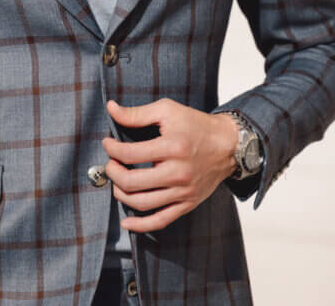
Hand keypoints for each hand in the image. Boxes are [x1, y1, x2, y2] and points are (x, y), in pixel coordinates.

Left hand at [101, 97, 237, 232]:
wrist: (228, 145)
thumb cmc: (196, 125)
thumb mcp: (167, 110)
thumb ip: (137, 113)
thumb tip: (111, 109)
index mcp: (172, 147)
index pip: (131, 154)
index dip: (112, 149)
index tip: (107, 143)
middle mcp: (177, 172)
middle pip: (132, 182)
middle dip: (113, 173)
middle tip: (110, 163)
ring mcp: (183, 191)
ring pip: (142, 203)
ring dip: (121, 194)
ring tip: (116, 182)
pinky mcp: (187, 204)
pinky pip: (161, 220)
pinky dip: (141, 225)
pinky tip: (127, 221)